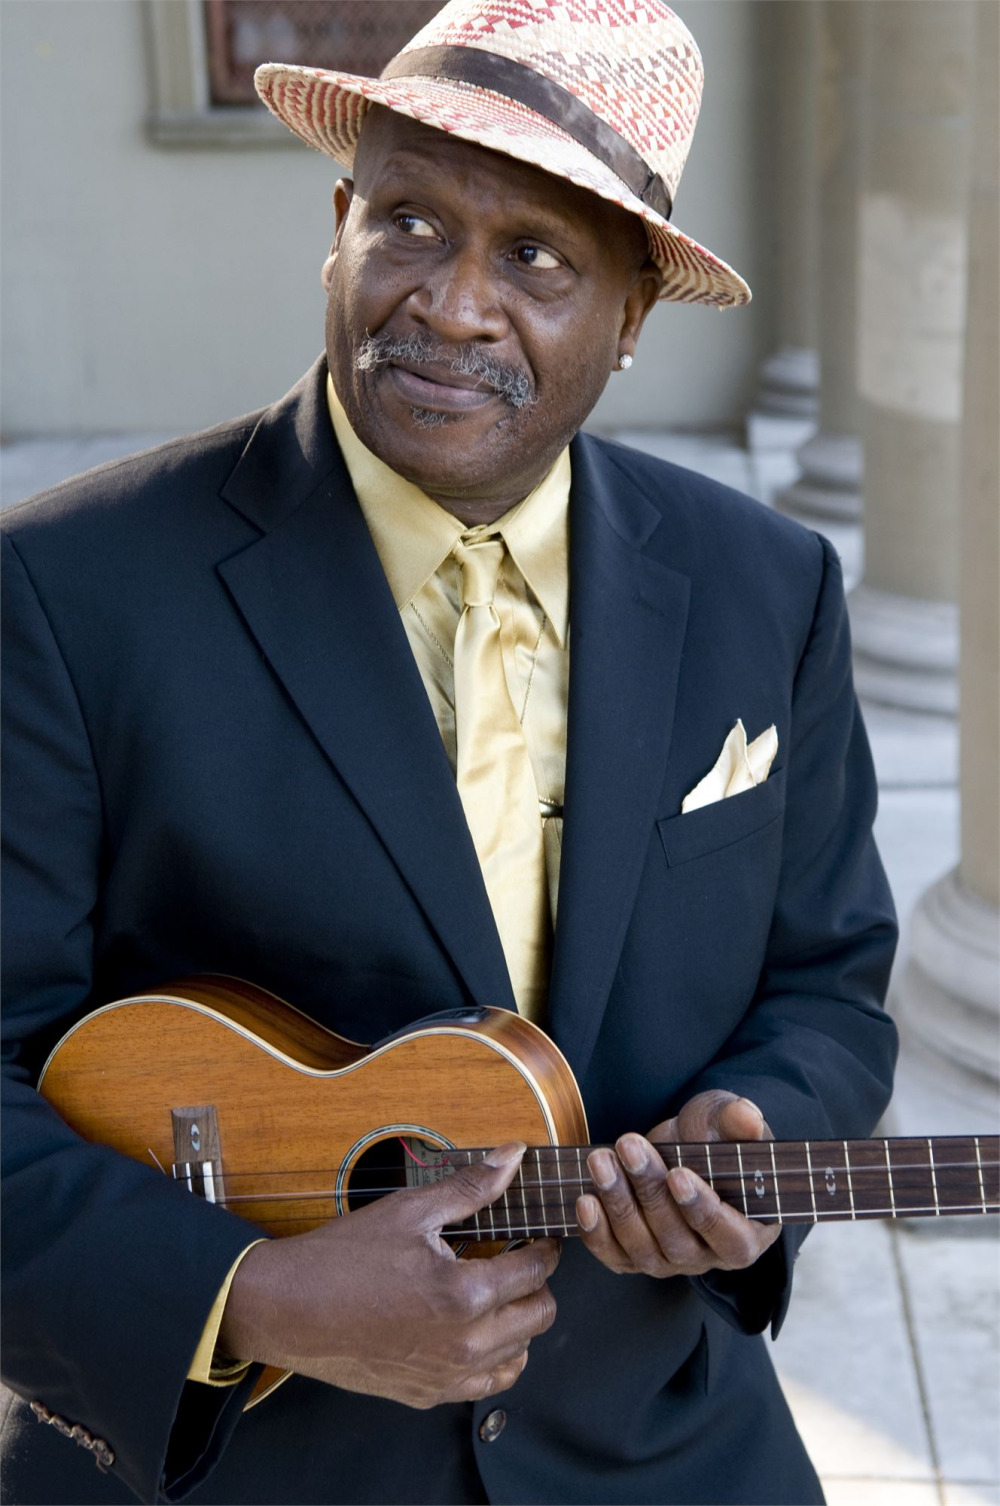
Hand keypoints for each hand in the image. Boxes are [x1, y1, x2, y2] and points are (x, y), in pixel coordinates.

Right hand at [218, 1142, 558, 1408]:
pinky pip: (487, 1383)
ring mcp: (448, 1376)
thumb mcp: (410, 1210)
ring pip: (520, 1354)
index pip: (537, 1270)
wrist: (290, 1309)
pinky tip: (475, 1328)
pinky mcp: (429, 1394)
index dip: (545, 1245)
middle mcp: (464, 1343)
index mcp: (465, 1293)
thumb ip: (471, 1187)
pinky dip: (495, 1357)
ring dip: (518, 1320)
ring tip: (494, 1291)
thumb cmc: (344, 1257)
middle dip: (537, 1282)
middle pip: (540, 1315)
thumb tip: (513, 1156)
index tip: (539, 1233)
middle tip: (517, 1259)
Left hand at [576, 1091, 780, 1278]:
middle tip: (629, 1147)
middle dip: (649, 1192)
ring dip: (618, 1204)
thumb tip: (749, 1118)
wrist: (680, 1144)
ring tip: (601, 1162)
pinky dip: (596, 1232)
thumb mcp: (727, 1121)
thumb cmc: (713, 1138)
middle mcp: (708, 1256)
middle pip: (677, 1240)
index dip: (703, 1210)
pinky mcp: (634, 1257)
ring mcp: (670, 1261)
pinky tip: (585, 1200)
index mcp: (748, 1233)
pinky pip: (614, 1256)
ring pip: (643, 1249)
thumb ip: (739, 1121)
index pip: (730, 1237)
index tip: (678, 1175)